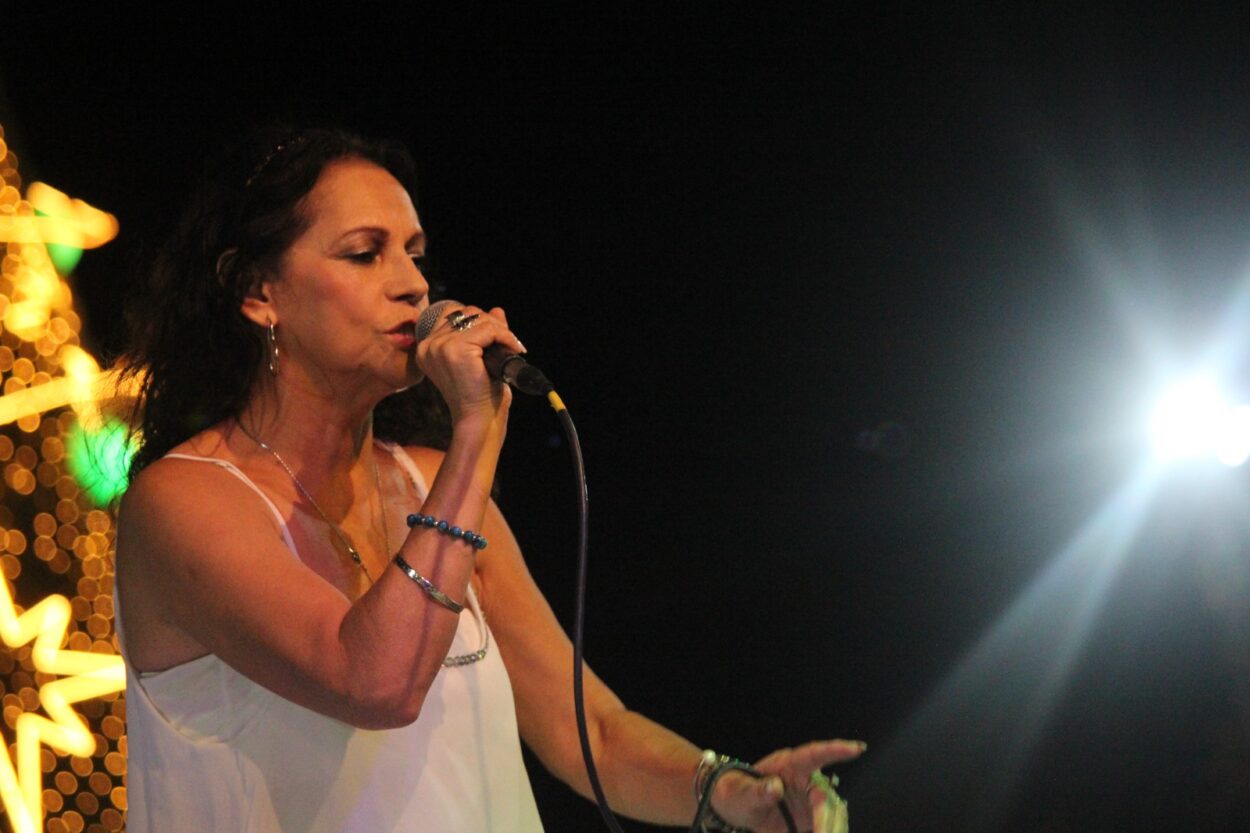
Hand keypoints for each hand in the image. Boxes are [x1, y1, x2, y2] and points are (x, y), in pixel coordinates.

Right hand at [416, 304, 524, 423]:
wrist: (479, 418)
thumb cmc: (480, 393)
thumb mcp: (481, 357)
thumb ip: (485, 332)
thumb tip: (497, 310)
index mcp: (428, 347)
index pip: (454, 314)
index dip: (480, 321)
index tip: (498, 337)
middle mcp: (428, 345)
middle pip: (467, 313)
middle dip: (492, 324)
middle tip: (508, 343)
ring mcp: (439, 347)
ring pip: (478, 319)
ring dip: (500, 330)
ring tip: (511, 347)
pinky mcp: (455, 350)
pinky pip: (488, 330)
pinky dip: (505, 336)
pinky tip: (514, 349)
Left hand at [710, 739, 863, 832]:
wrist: (736, 808)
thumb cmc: (736, 793)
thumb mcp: (740, 793)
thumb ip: (757, 791)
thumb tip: (774, 787)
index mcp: (788, 765)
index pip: (814, 755)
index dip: (835, 750)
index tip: (856, 748)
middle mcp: (805, 780)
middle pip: (825, 797)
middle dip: (826, 819)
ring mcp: (810, 799)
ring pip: (831, 813)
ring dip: (831, 828)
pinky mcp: (810, 817)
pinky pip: (825, 826)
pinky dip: (827, 831)